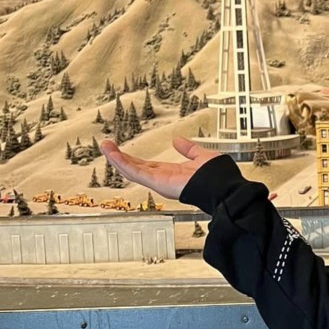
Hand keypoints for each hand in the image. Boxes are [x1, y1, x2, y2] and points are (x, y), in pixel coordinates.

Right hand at [99, 135, 215, 200]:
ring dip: (117, 158)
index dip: (133, 158)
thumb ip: (188, 149)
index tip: (120, 151)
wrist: (223, 187)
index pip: (147, 166)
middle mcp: (163, 179)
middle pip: (135, 168)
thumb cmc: (217, 177)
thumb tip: (178, 141)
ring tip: (105, 147)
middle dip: (119, 157)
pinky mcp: (157, 182)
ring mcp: (159, 182)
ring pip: (132, 170)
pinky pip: (136, 173)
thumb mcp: (200, 156)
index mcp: (171, 173)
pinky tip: (113, 154)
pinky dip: (123, 163)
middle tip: (106, 146)